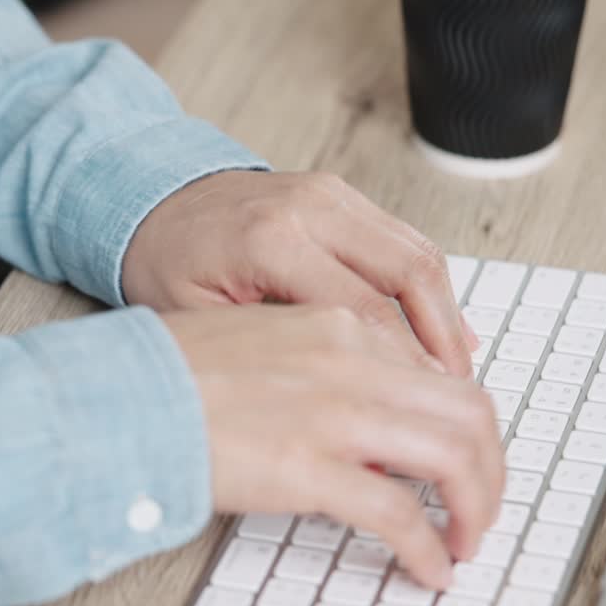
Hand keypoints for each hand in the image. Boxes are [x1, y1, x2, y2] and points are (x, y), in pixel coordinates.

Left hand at [124, 171, 477, 377]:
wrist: (150, 197)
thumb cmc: (166, 262)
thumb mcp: (200, 322)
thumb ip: (268, 358)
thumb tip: (333, 411)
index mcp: (271, 240)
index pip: (364, 311)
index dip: (403, 367)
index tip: (420, 410)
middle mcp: (310, 207)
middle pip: (410, 272)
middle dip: (443, 338)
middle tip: (455, 395)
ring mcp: (330, 194)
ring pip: (419, 252)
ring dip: (445, 312)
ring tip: (455, 371)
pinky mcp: (340, 194)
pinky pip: (404, 239)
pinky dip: (427, 286)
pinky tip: (439, 328)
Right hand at [163, 304, 502, 587]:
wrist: (121, 392)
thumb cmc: (175, 373)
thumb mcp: (266, 345)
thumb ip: (328, 372)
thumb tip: (373, 427)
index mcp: (339, 328)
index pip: (441, 374)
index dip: (467, 427)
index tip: (465, 462)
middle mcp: (349, 362)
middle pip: (468, 412)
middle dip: (491, 469)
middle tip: (483, 508)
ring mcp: (332, 412)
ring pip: (454, 457)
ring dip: (475, 507)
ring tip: (466, 541)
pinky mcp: (308, 466)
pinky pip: (399, 514)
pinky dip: (427, 548)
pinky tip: (428, 568)